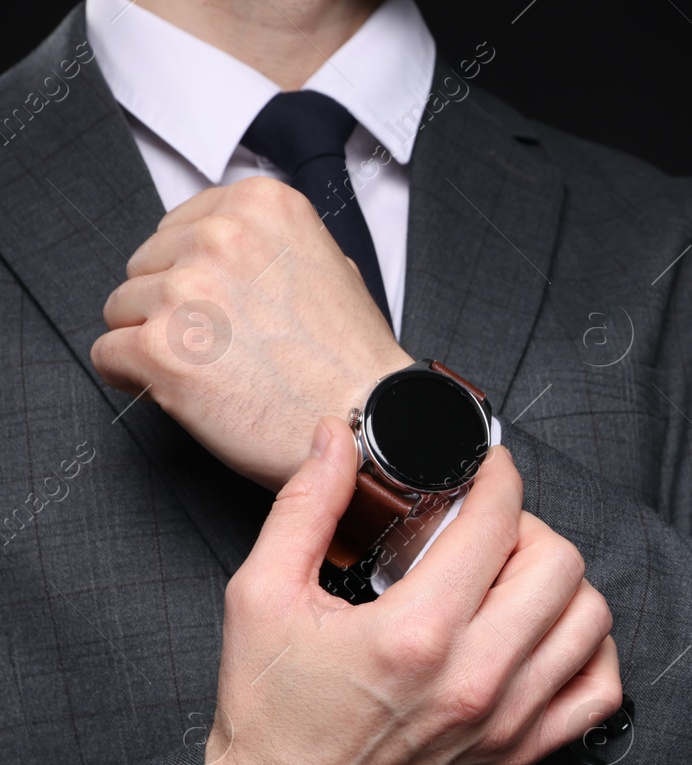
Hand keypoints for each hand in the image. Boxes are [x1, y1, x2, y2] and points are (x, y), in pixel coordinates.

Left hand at [92, 176, 410, 490]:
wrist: (371, 420)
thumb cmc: (352, 359)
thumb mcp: (328, 262)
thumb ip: (268, 243)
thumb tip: (221, 249)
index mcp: (259, 204)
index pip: (178, 228)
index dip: (195, 274)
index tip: (220, 305)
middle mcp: (219, 236)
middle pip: (145, 266)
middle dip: (173, 308)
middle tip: (223, 345)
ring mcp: (186, 291)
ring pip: (121, 309)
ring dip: (156, 343)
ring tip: (213, 370)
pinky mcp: (161, 349)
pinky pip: (108, 355)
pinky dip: (135, 378)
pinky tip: (183, 391)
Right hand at [206, 415, 620, 764]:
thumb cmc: (268, 716)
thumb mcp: (261, 595)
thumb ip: (305, 506)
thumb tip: (336, 440)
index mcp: (415, 633)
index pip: (498, 523)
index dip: (497, 477)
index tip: (486, 469)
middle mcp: (474, 678)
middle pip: (559, 565)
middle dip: (529, 529)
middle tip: (493, 530)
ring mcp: (506, 721)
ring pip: (590, 621)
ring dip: (561, 585)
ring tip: (516, 580)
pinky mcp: (519, 753)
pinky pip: (600, 691)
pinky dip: (590, 652)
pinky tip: (550, 636)